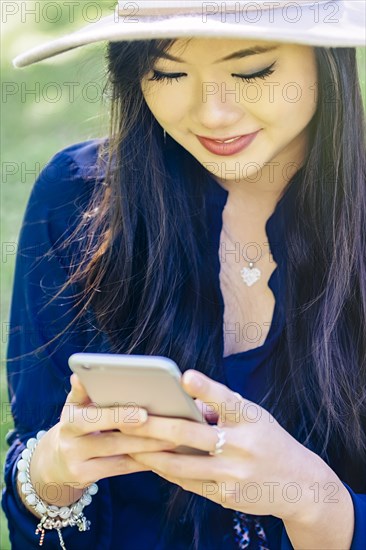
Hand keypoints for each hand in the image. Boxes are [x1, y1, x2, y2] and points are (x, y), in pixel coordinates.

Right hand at [27, 374, 175, 506]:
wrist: (55, 460)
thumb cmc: (76, 424)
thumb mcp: (73, 406)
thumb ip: (82, 392)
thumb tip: (79, 374)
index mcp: (69, 420)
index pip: (94, 417)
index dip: (118, 415)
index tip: (143, 413)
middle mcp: (70, 443)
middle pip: (110, 440)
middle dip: (142, 434)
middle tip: (168, 426)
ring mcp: (77, 463)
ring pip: (119, 455)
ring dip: (148, 447)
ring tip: (173, 439)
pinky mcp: (86, 477)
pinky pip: (120, 468)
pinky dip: (142, 461)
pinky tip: (162, 454)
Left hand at [128, 370, 328, 521]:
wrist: (301, 485)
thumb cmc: (268, 440)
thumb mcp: (254, 416)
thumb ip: (221, 406)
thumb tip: (182, 401)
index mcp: (250, 418)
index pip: (226, 399)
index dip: (205, 387)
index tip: (185, 377)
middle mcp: (242, 445)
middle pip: (190, 434)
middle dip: (153, 426)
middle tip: (125, 418)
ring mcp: (234, 474)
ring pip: (182, 465)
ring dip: (151, 455)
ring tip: (127, 445)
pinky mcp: (227, 496)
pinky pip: (189, 483)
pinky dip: (167, 472)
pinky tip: (150, 463)